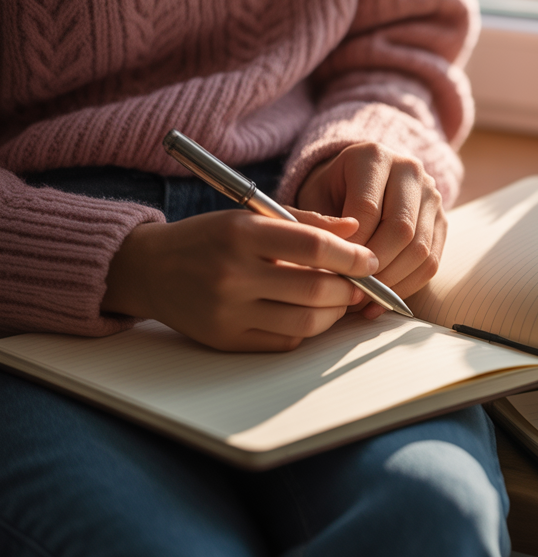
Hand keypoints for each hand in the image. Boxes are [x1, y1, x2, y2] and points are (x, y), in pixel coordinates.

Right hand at [102, 210, 378, 351]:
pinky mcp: (227, 339)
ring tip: (339, 300)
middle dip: (350, 289)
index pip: (314, 246)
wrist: (150, 269)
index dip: (352, 256)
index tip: (369, 260)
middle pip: (316, 290)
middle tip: (360, 284)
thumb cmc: (210, 238)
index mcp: (241, 234)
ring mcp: (228, 311)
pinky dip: (306, 329)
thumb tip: (356, 230)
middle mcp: (233, 274)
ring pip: (307, 322)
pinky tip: (307, 313)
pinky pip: (286, 341)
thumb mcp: (251, 215)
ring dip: (335, 313)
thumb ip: (306, 221)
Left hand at [296, 143, 445, 316]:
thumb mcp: (313, 198)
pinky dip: (407, 287)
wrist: (356, 182)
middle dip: (375, 267)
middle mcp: (410, 170)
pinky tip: (382, 302)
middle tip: (350, 290)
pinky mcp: (442, 221)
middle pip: (401, 229)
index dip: (351, 245)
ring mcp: (432, 196)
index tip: (332, 270)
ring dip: (392, 281)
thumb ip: (318, 224)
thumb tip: (339, 257)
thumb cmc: (329, 193)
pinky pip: (432, 262)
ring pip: (421, 249)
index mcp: (373, 156)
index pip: (368, 209)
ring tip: (364, 300)